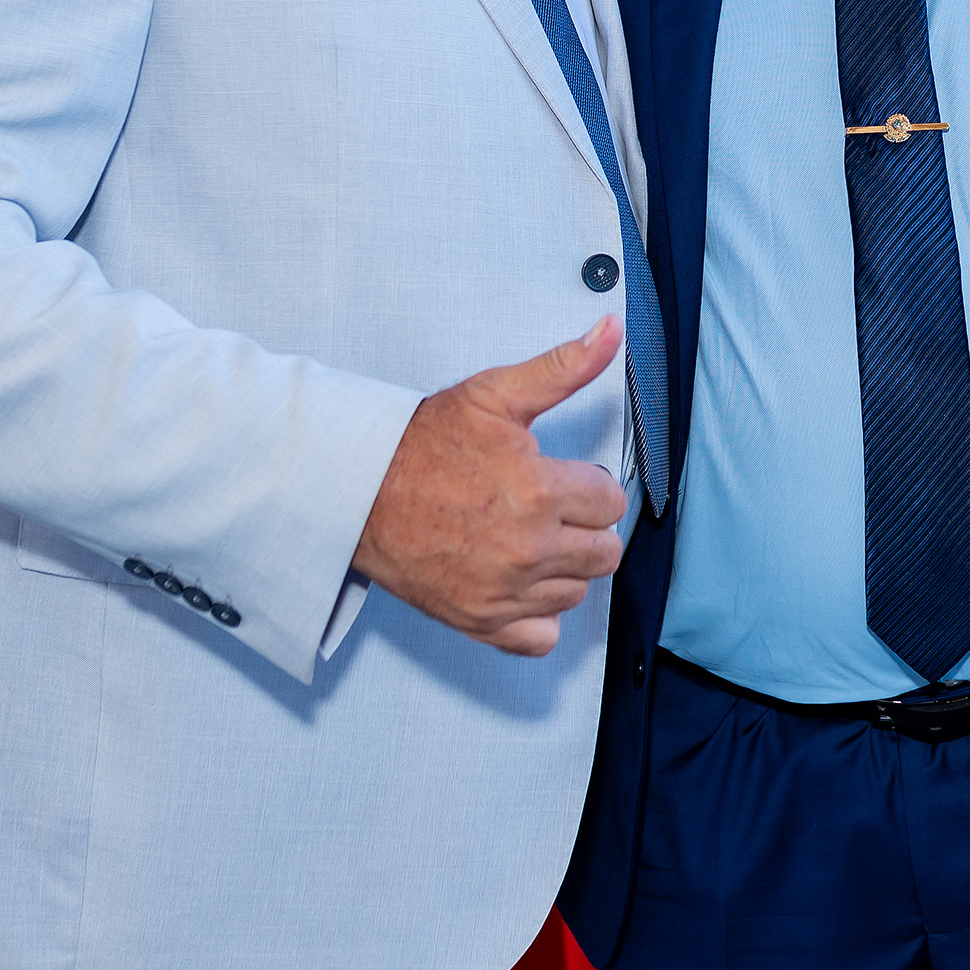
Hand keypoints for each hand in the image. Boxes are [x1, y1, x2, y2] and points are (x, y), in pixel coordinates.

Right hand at [353, 317, 627, 657]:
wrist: (358, 491)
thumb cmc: (422, 444)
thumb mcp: (494, 393)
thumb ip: (562, 367)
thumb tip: (610, 331)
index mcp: (540, 492)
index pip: (611, 502)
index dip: (587, 484)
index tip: (557, 477)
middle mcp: (528, 549)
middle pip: (604, 552)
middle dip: (582, 526)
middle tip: (544, 506)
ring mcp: (504, 592)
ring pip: (577, 592)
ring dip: (562, 567)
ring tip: (526, 537)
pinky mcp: (480, 622)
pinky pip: (542, 637)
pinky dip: (536, 614)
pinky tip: (517, 580)